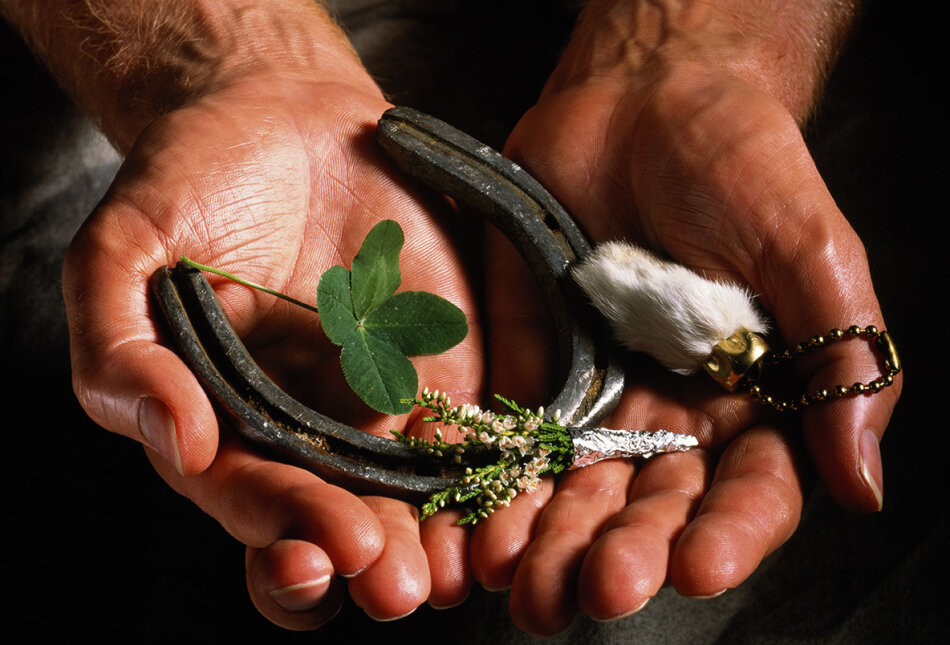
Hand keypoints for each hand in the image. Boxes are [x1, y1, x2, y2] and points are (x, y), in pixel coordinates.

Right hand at [61, 73, 482, 626]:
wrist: (286, 116)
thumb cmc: (194, 179)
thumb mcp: (125, 253)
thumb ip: (122, 351)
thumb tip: (176, 444)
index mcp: (224, 423)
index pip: (251, 504)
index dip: (280, 536)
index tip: (314, 552)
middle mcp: (305, 431)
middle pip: (340, 519)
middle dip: (368, 557)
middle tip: (393, 580)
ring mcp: (380, 403)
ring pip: (414, 495)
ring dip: (439, 538)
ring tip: (457, 568)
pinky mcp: (441, 366)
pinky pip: (473, 430)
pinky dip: (494, 471)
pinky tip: (510, 497)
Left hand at [473, 0, 899, 633]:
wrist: (643, 99)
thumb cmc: (743, 165)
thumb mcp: (810, 254)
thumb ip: (839, 363)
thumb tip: (862, 483)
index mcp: (753, 402)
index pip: (748, 493)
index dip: (729, 535)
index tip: (701, 567)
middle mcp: (674, 416)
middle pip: (652, 508)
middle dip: (626, 553)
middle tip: (599, 591)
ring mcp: (599, 396)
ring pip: (577, 491)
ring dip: (554, 541)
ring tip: (530, 584)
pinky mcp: (533, 366)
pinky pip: (513, 434)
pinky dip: (498, 482)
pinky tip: (482, 525)